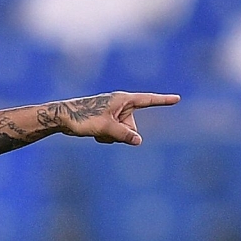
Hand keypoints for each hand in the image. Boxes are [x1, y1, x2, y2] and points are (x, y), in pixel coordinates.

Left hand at [56, 92, 180, 145]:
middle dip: (121, 133)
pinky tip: (93, 133)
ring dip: (111, 136)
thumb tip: (138, 141)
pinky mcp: (106, 121)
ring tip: (96, 130)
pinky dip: (105, 137)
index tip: (177, 99)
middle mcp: (120, 105)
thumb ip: (124, 135)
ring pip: (122, 133)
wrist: (62, 118)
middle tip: (103, 129)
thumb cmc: (83, 118)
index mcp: (123, 100)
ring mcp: (113, 114)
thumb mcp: (106, 128)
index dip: (163, 101)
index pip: (148, 100)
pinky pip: (113, 134)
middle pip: (132, 127)